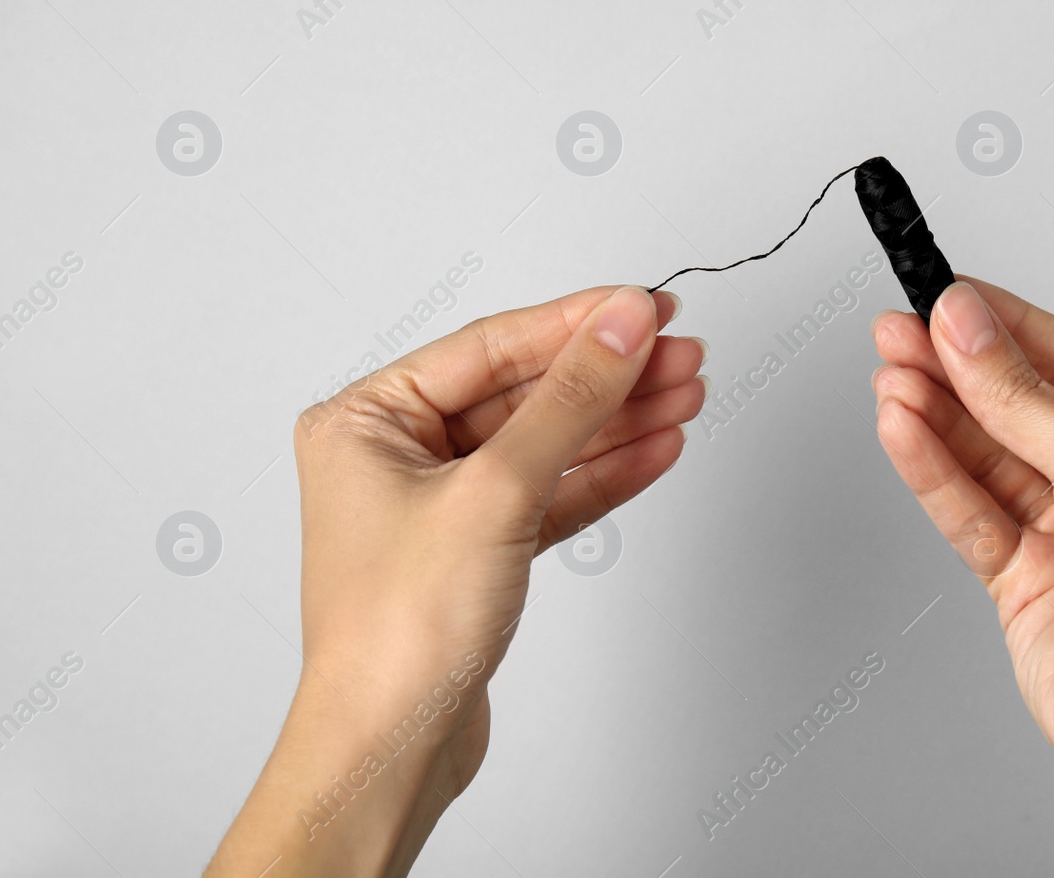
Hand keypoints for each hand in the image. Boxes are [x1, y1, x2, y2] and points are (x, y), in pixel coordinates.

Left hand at [206, 285, 705, 877]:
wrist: (394, 747)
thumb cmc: (398, 632)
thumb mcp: (495, 492)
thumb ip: (567, 401)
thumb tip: (620, 325)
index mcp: (366, 419)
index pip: (492, 346)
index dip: (577, 323)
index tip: (645, 307)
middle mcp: (397, 454)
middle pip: (526, 391)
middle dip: (609, 374)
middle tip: (680, 351)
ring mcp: (441, 504)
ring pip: (547, 442)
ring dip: (619, 419)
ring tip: (686, 392)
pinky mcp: (480, 550)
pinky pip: (553, 491)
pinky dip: (605, 471)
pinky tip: (657, 446)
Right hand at [871, 278, 1053, 876]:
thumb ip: (1026, 400)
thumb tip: (969, 329)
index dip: (1005, 324)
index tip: (948, 296)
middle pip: (1017, 404)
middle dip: (956, 364)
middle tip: (898, 327)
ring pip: (983, 454)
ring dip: (935, 411)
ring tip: (889, 371)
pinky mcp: (1019, 577)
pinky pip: (966, 508)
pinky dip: (931, 468)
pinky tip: (902, 427)